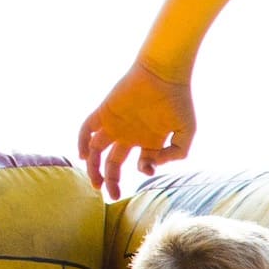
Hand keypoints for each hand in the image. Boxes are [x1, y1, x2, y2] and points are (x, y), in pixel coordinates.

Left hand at [79, 62, 197, 197]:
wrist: (164, 73)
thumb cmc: (178, 100)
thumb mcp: (187, 132)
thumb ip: (177, 153)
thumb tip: (155, 165)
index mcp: (149, 140)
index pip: (141, 163)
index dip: (144, 170)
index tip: (148, 167)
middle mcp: (130, 135)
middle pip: (113, 163)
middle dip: (112, 181)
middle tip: (112, 195)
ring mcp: (116, 124)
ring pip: (96, 151)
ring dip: (93, 168)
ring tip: (96, 183)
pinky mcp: (105, 112)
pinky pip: (87, 129)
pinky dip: (81, 141)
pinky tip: (82, 155)